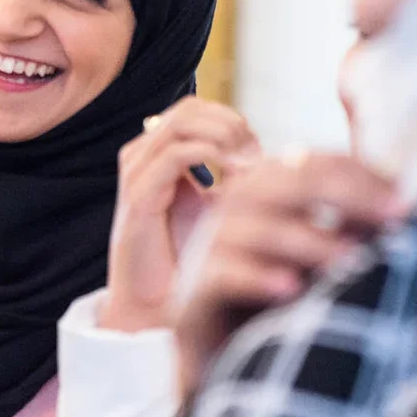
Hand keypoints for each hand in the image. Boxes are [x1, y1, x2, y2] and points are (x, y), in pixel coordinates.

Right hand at [104, 97, 260, 332]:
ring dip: (226, 138)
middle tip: (259, 157)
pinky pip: (176, 155)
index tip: (262, 155)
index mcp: (158, 156)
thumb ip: (237, 180)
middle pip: (189, 109)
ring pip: (182, 123)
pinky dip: (213, 157)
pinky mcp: (139, 195)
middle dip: (231, 126)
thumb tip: (278, 158)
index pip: (197, 110)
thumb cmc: (188, 260)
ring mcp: (137, 173)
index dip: (234, 122)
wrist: (155, 307)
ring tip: (252, 167)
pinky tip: (239, 178)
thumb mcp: (220, 211)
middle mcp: (142, 157)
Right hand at [170, 150, 405, 397]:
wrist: (228, 378)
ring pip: (254, 227)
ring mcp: (208, 252)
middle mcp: (234, 215)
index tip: (406, 203)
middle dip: (345, 193)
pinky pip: (222, 275)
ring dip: (309, 239)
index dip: (360, 174)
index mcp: (265, 197)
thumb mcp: (324, 268)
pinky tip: (293, 290)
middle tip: (396, 217)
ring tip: (353, 260)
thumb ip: (354, 232)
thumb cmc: (281, 317)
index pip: (311, 163)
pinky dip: (258, 277)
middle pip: (283, 180)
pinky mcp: (191, 295)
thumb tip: (409, 209)